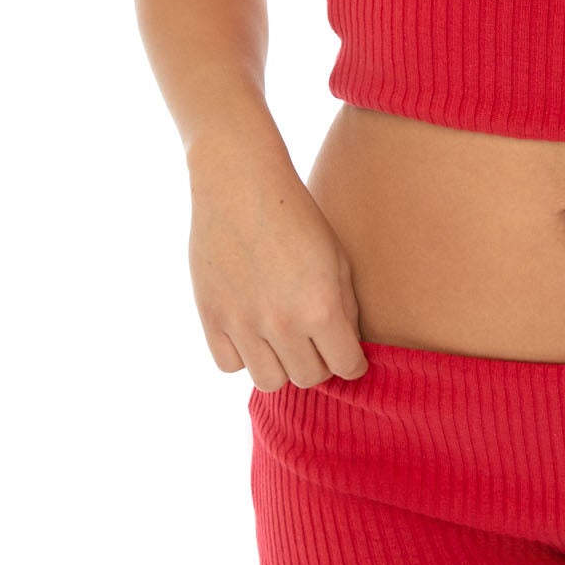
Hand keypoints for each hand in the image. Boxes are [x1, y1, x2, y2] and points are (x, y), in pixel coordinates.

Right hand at [188, 154, 370, 389]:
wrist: (241, 183)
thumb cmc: (298, 216)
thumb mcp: (337, 258)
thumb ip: (345, 308)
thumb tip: (348, 347)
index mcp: (321, 308)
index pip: (346, 367)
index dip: (352, 364)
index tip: (349, 356)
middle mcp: (282, 324)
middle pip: (308, 378)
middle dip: (319, 363)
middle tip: (316, 342)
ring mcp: (243, 324)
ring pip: (269, 381)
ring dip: (281, 365)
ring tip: (283, 340)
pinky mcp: (211, 317)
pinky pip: (229, 365)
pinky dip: (243, 355)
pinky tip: (252, 331)